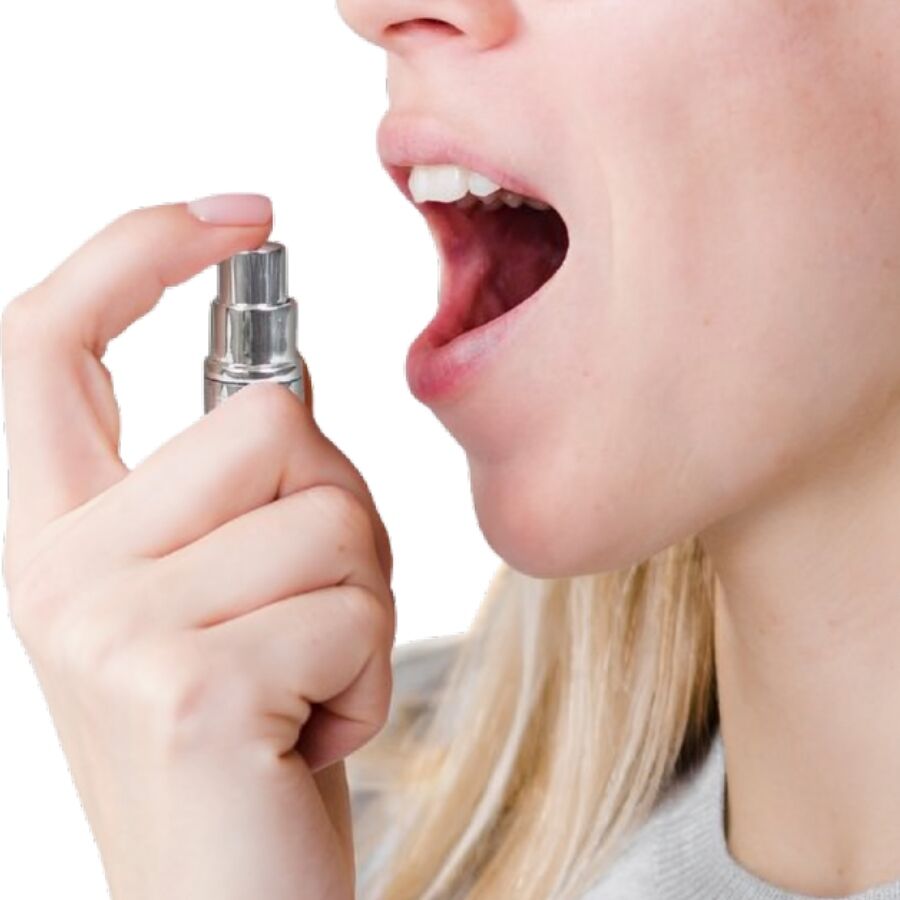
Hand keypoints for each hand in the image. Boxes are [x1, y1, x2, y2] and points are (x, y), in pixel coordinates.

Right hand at [1, 199, 395, 899]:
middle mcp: (55, 569)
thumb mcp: (222, 591)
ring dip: (358, 593)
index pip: (49, 341)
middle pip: (262, 420)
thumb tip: (282, 381)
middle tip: (314, 606)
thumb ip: (230, 484)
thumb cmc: (246, 735)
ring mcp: (109, 627)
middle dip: (337, 504)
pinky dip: (365, 669)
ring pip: (323, 508)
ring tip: (307, 676)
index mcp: (59, 531)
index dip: (137, 252)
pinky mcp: (187, 686)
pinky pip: (349, 604)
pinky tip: (310, 732)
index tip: (238, 212)